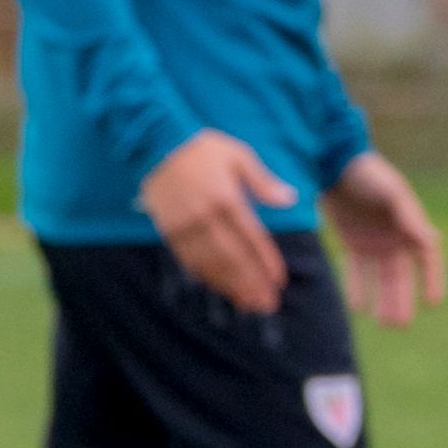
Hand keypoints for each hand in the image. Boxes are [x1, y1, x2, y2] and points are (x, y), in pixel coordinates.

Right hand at [142, 129, 294, 313]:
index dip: (266, 261)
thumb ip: (263, 181)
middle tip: (267, 305)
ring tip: (248, 304)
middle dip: (251, 283)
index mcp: (226, 197)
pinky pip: (189, 260)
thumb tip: (291, 199)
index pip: (251, 237)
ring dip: (231, 286)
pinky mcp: (169, 230)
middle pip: (233, 257)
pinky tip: (220, 287)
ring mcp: (184, 225)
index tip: (279, 281)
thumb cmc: (203, 148)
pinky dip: (207, 276)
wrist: (157, 143)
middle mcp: (205, 215)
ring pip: (211, 263)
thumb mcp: (238, 155)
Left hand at [325, 151, 447, 329]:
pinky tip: (358, 308)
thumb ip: (410, 217)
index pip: (428, 257)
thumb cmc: (367, 173)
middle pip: (402, 274)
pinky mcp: (353, 241)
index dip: (432, 279)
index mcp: (410, 223)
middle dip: (402, 299)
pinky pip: (357, 270)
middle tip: (400, 325)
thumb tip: (433, 242)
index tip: (432, 303)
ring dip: (384, 299)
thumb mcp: (391, 192)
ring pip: (381, 278)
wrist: (332, 161)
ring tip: (384, 323)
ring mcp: (374, 240)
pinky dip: (358, 288)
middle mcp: (395, 236)